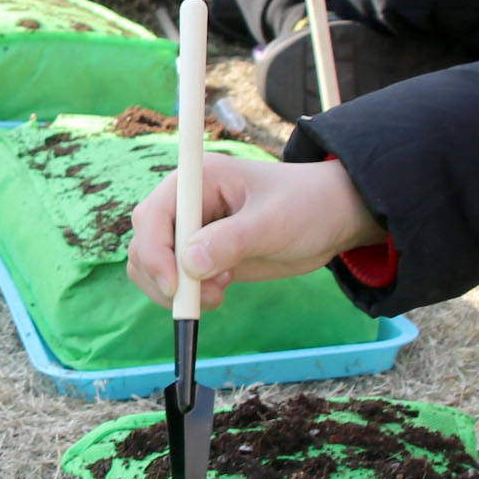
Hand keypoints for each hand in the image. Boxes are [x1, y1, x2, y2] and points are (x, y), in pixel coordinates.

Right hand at [129, 154, 380, 308]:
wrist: (332, 219)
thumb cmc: (306, 206)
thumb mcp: (273, 222)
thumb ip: (231, 241)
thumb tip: (189, 264)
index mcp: (197, 181)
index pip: (152, 216)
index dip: (155, 252)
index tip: (176, 286)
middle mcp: (186, 204)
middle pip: (145, 244)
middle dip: (165, 277)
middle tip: (209, 297)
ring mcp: (192, 231)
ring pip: (153, 267)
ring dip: (176, 290)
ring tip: (219, 292)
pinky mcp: (201, 256)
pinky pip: (174, 280)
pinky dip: (187, 294)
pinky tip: (222, 288)